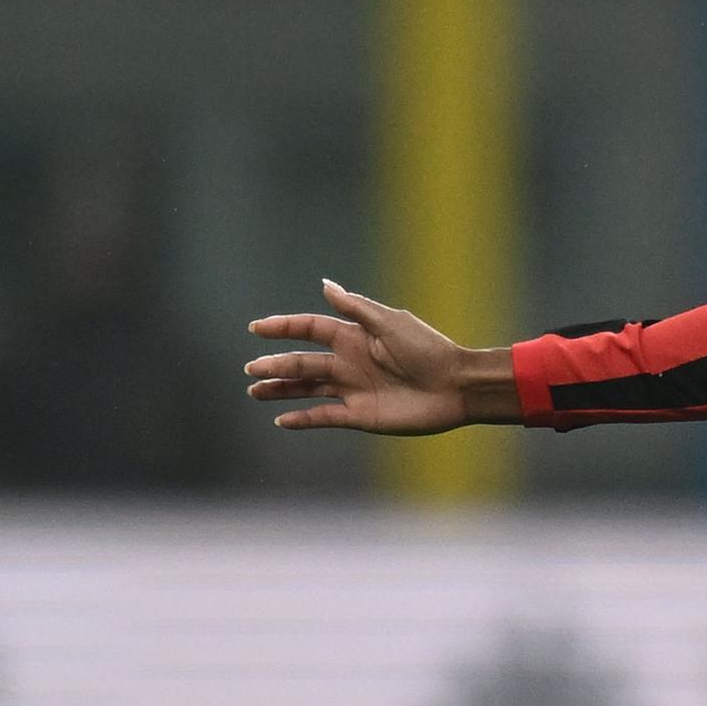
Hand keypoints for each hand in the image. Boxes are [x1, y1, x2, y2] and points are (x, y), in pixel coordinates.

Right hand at [244, 280, 507, 433]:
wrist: (456, 387)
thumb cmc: (429, 350)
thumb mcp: (391, 323)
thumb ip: (356, 309)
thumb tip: (325, 285)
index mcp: (355, 337)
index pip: (310, 329)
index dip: (284, 328)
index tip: (257, 329)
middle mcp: (349, 362)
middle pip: (303, 362)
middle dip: (275, 365)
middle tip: (250, 369)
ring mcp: (353, 389)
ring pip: (307, 388)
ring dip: (281, 389)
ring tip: (255, 391)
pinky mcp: (360, 414)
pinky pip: (325, 417)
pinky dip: (303, 419)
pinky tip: (282, 420)